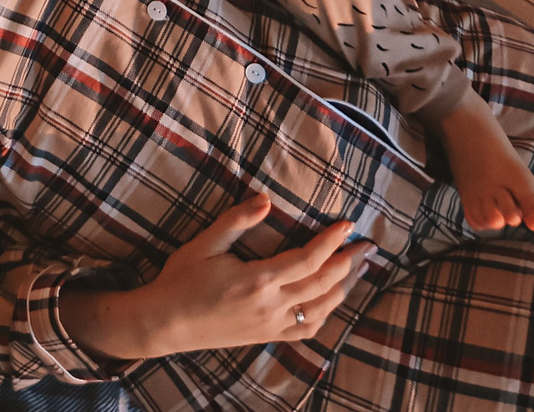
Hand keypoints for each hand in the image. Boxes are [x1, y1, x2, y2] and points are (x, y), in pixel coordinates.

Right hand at [89, 195, 373, 359]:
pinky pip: (308, 329)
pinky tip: (332, 301)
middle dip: (349, 263)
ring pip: (322, 308)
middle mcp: (272, 306)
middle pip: (324, 283)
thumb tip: (265, 197)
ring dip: (344, 287)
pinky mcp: (268, 336)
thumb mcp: (205, 243)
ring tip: (358, 269)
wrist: (165, 322)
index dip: (332, 241)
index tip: (348, 225)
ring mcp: (272, 325)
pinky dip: (326, 313)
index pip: (309, 259)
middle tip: (368, 246)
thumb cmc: (182, 279)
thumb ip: (237, 220)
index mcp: (258, 280)